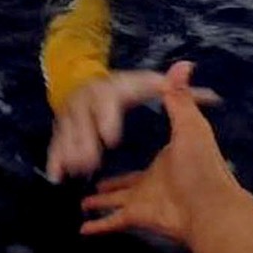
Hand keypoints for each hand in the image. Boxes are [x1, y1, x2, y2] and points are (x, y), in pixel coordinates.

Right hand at [46, 65, 219, 182]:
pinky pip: (57, 145)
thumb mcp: (151, 85)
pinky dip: (55, 160)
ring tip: (76, 169)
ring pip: (67, 133)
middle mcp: (87, 102)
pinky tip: (56, 176)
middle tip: (90, 162)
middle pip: (82, 120)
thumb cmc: (127, 89)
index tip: (111, 139)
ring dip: (69, 151)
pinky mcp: (63, 130)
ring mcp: (72, 116)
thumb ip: (176, 92)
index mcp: (111, 91)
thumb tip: (197, 76)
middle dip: (84, 140)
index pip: (107, 102)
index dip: (107, 120)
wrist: (90, 86)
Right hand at [79, 61, 247, 245]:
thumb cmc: (199, 164)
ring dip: (99, 203)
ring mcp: (142, 201)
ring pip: (114, 202)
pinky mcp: (136, 216)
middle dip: (109, 184)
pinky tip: (81, 229)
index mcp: (164, 160)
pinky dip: (97, 225)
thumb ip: (180, 100)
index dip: (134, 152)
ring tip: (81, 202)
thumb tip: (185, 65)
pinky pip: (111, 221)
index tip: (112, 142)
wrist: (208, 205)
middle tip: (90, 177)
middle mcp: (151, 182)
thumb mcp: (189, 126)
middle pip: (125, 183)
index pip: (142, 155)